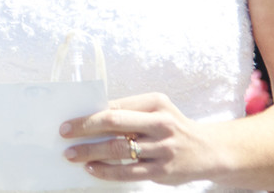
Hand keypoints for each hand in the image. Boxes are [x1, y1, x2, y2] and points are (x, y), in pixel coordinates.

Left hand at [59, 92, 215, 184]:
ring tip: (72, 154)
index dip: (88, 114)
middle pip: (114, 122)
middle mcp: (160, 123)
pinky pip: (128, 172)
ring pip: (118, 149)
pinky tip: (92, 169)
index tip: (68, 121)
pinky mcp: (163, 170)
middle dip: (85, 128)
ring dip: (90, 152)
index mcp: (155, 102)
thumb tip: (90, 118)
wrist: (210, 150)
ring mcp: (163, 148)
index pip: (114, 106)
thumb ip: (129, 112)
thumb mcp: (156, 111)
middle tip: (64, 133)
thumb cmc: (172, 127)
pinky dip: (107, 171)